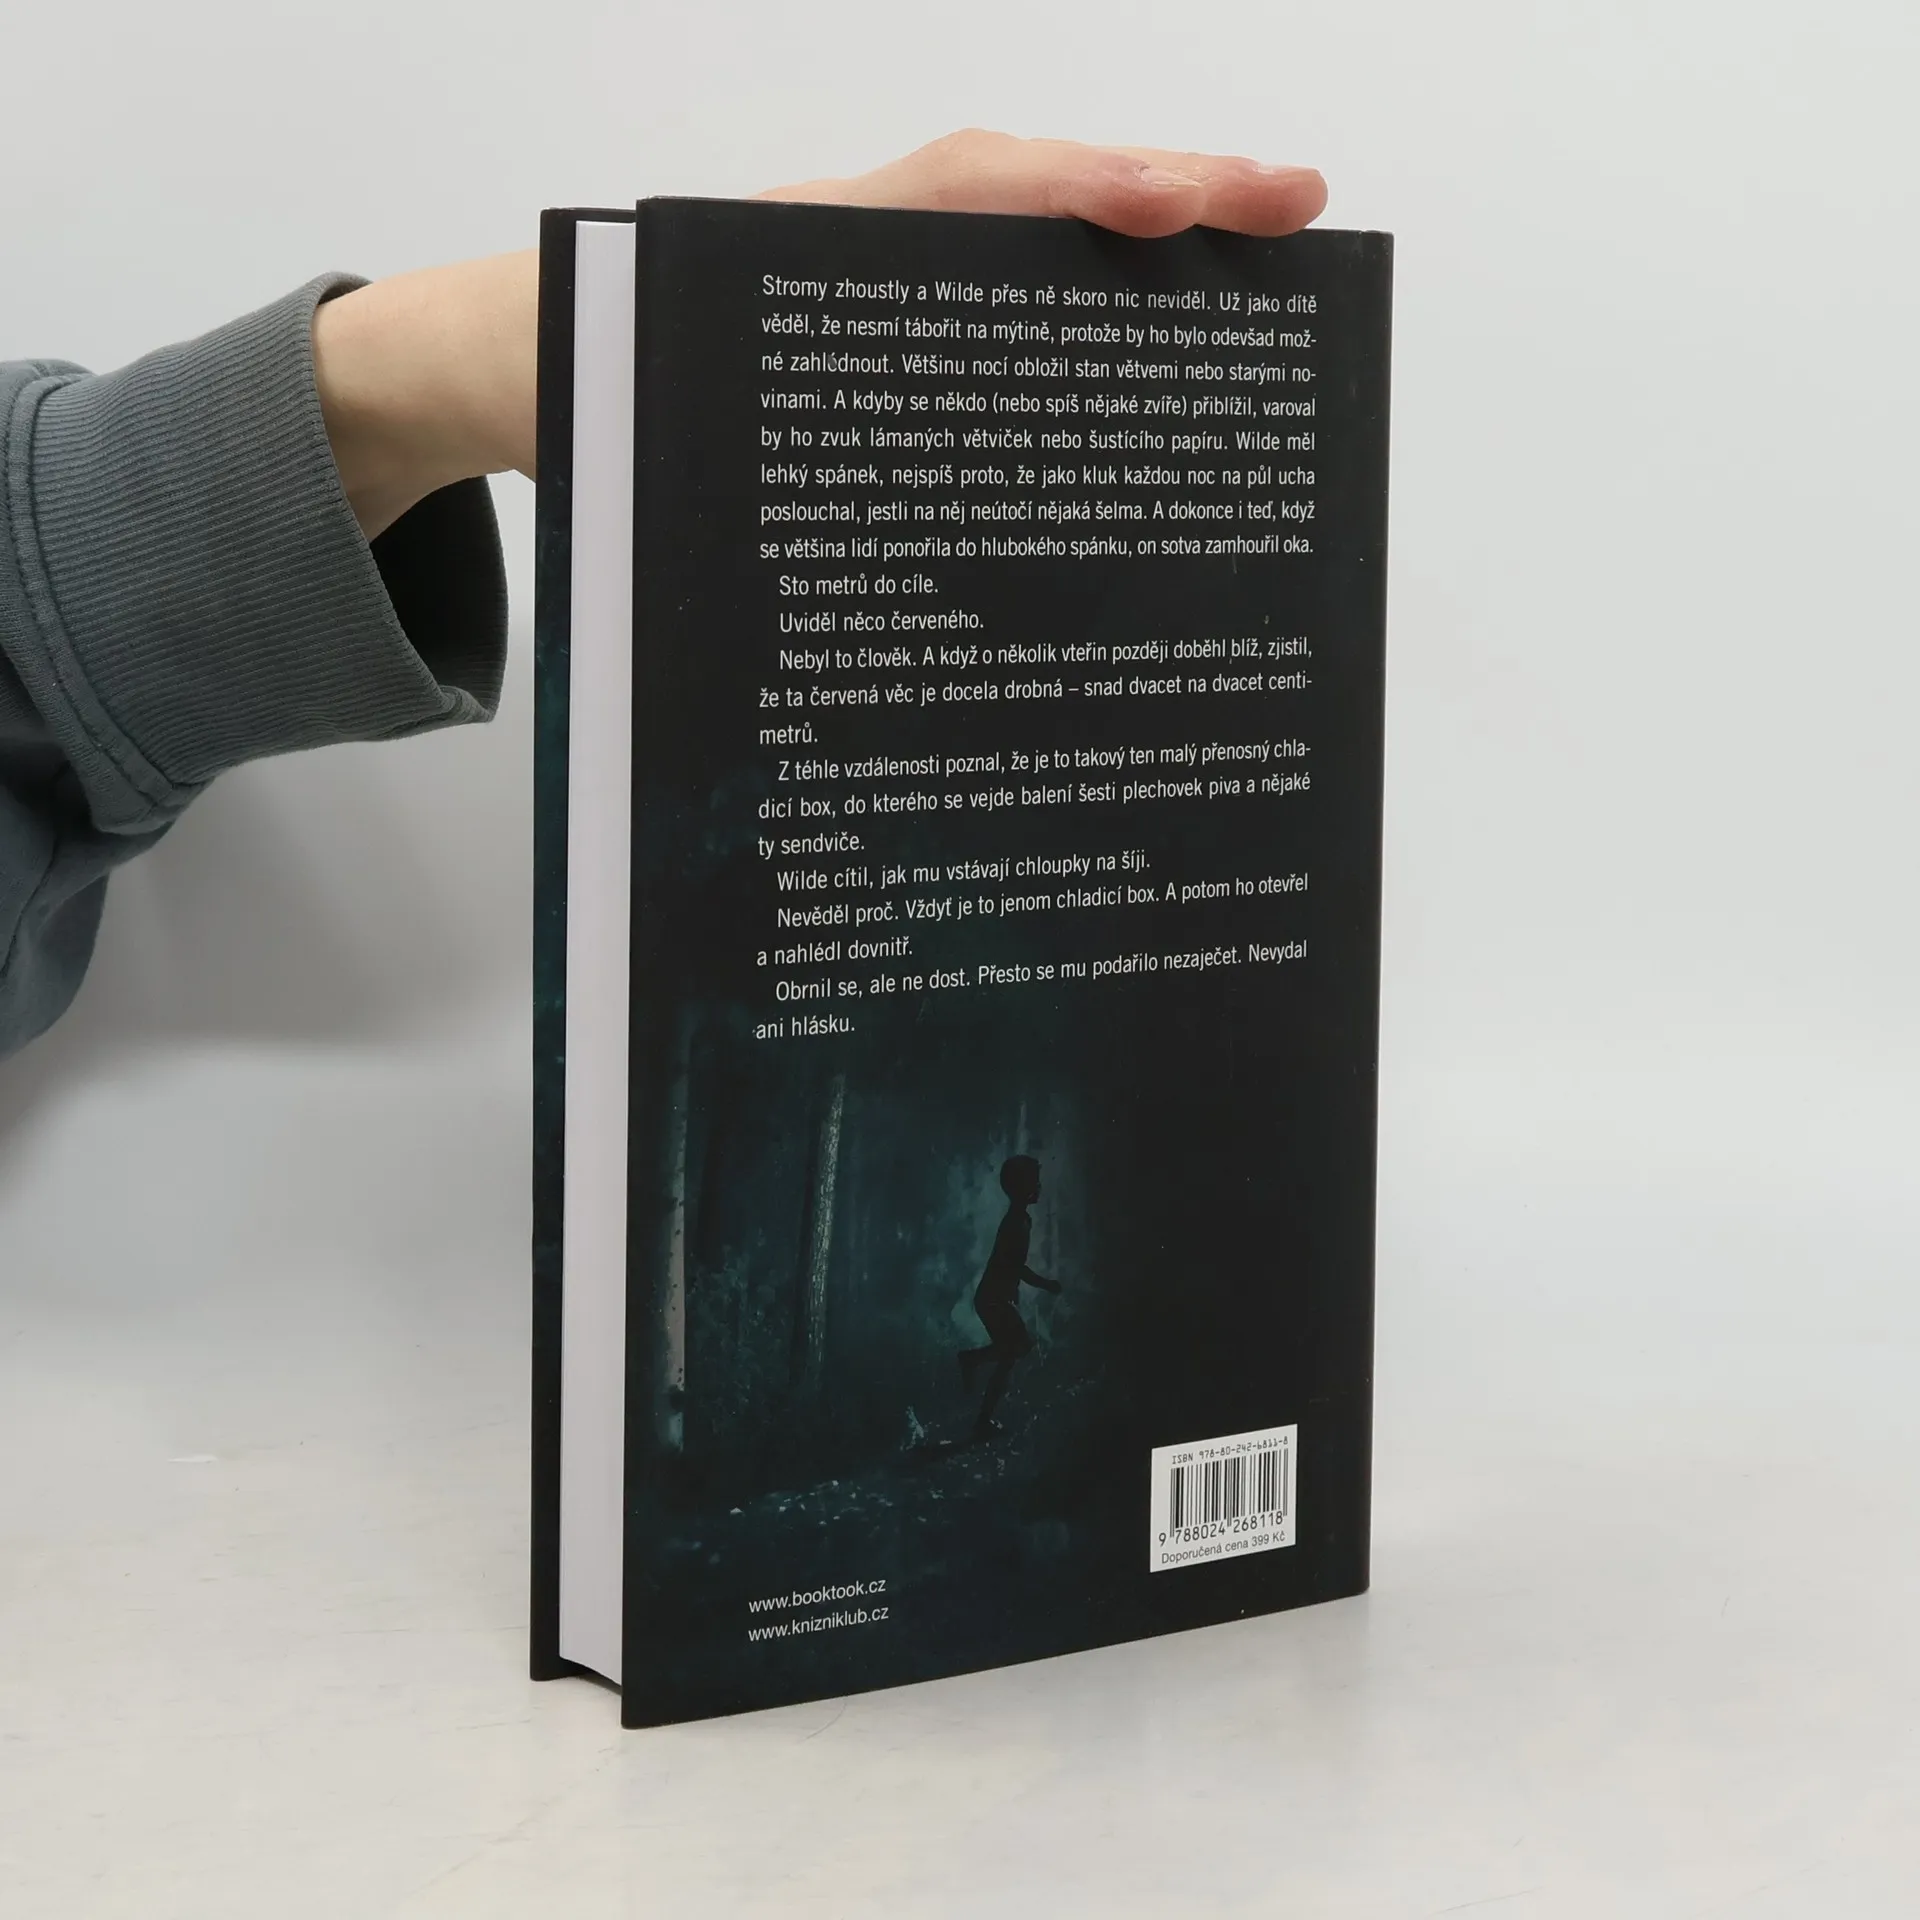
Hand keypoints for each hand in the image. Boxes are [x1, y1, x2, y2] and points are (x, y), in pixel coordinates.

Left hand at [313, 130, 1325, 536]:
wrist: (518, 371)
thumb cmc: (588, 368)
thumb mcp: (650, 366)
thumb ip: (723, 389)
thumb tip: (775, 511)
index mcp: (821, 238)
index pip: (971, 190)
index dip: (1078, 193)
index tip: (1182, 203)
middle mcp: (873, 246)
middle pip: (1037, 199)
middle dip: (1169, 198)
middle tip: (1297, 204)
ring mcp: (889, 289)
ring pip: (1031, 250)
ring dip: (1146, 255)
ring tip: (1263, 272)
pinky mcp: (892, 340)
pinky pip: (999, 305)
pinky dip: (1082, 311)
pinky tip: (1150, 357)